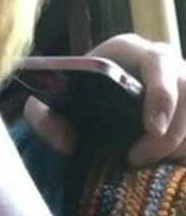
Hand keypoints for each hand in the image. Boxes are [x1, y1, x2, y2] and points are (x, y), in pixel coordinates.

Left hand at [24, 33, 185, 167]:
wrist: (88, 101)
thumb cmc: (71, 98)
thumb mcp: (48, 105)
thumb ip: (44, 118)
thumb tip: (66, 142)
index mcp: (128, 51)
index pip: (159, 62)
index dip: (162, 95)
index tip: (153, 129)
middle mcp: (162, 61)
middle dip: (172, 131)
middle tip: (138, 158)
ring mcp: (181, 83)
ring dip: (180, 144)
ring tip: (149, 163)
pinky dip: (185, 150)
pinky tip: (165, 162)